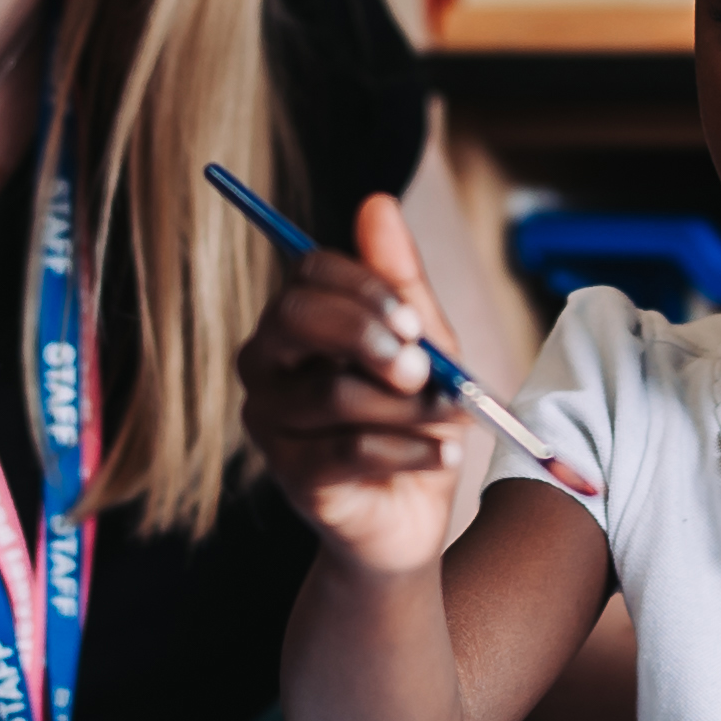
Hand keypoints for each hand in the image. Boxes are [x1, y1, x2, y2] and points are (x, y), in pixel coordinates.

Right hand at [238, 194, 478, 576]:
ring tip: (453, 419)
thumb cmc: (411, 416)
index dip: (366, 289)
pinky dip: (410, 450)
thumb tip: (376, 203)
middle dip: (366, 334)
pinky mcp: (291, 477)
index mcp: (296, 320)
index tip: (415, 322)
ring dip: (409, 405)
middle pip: (295, 317)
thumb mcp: (424, 343)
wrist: (407, 517)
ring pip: (333, 393)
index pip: (310, 272)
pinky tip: (446, 454)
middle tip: (421, 366)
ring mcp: (270, 422)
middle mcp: (267, 364)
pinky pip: (349, 450)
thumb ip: (400, 281)